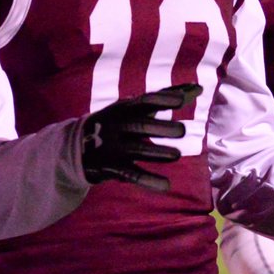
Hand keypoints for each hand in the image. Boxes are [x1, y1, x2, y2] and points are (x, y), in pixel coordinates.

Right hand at [79, 84, 199, 191]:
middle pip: (140, 126)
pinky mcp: (111, 167)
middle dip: (160, 128)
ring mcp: (114, 147)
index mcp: (124, 108)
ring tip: (176, 155)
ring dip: (157, 153)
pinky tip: (165, 185)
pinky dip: (148, 180)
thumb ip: (163, 100)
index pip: (145, 101)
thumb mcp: (132, 108)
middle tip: (182, 131)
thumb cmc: (116, 122)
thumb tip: (196, 88)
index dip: (163, 99)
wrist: (76, 146)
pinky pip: (131, 173)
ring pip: (137, 150)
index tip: (182, 98)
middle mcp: (118, 125)